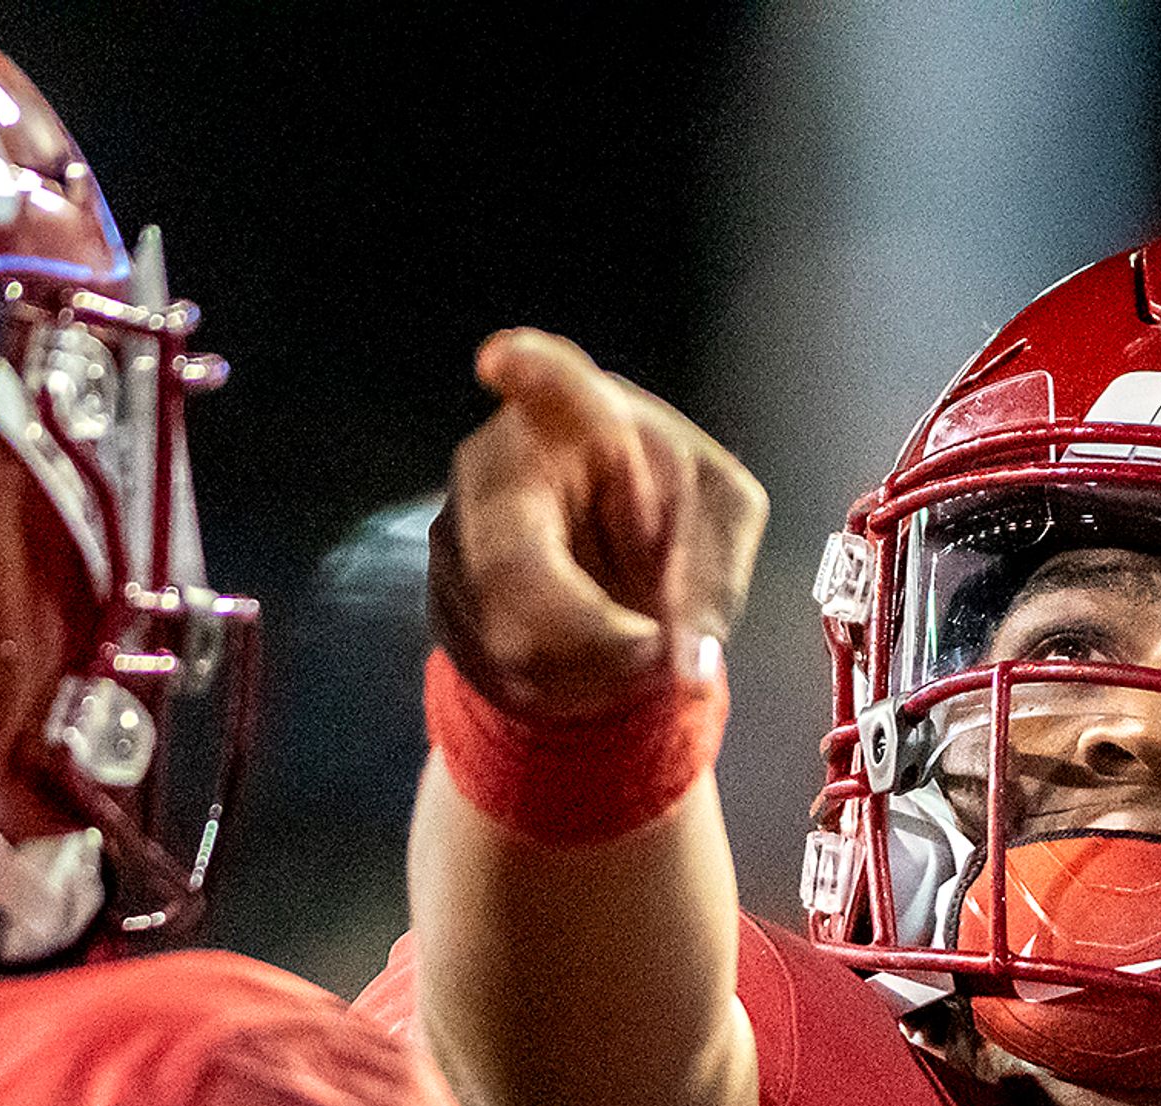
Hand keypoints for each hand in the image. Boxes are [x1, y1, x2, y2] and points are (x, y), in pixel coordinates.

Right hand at [429, 328, 765, 720]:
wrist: (609, 551)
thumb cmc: (666, 507)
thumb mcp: (719, 524)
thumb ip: (713, 580)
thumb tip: (691, 667)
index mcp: (576, 415)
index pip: (550, 385)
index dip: (528, 374)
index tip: (502, 361)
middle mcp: (497, 462)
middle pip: (514, 566)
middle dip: (593, 634)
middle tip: (653, 648)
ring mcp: (456, 532)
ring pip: (508, 637)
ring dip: (589, 669)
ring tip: (630, 642)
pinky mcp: (441, 598)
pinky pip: (498, 672)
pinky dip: (562, 689)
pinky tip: (588, 656)